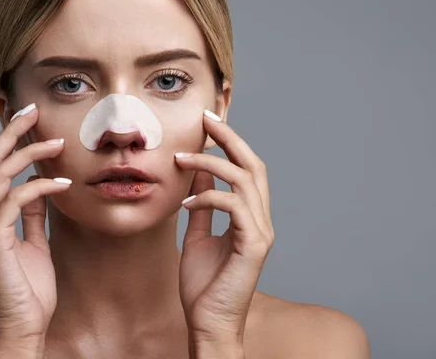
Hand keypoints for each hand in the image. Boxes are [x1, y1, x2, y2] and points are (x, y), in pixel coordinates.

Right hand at [0, 103, 69, 347]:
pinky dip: (38, 188)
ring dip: (27, 154)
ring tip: (57, 142)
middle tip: (33, 110)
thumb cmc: (29, 291)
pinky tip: (62, 184)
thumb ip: (32, 216)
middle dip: (9, 133)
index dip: (8, 142)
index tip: (30, 120)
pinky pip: (14, 203)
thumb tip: (39, 189)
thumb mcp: (33, 244)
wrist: (22, 328)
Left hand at [176, 110, 273, 346]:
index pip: (245, 170)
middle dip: (229, 138)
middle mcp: (261, 220)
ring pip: (246, 181)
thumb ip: (202, 204)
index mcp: (249, 217)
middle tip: (206, 118)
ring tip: (181, 158)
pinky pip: (233, 208)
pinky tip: (186, 201)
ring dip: (211, 164)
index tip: (207, 122)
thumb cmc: (204, 285)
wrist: (209, 323)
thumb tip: (198, 172)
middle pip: (253, 166)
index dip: (229, 143)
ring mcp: (260, 233)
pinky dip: (209, 196)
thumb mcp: (197, 235)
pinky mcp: (253, 246)